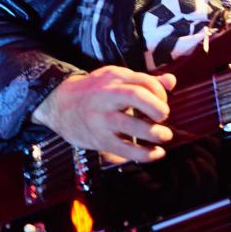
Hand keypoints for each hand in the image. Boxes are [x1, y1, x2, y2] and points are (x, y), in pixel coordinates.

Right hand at [32, 66, 176, 162]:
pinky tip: (156, 153)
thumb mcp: (116, 79)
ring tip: (165, 136)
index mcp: (113, 77)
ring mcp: (101, 119)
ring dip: (154, 133)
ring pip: (130, 125)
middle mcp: (106, 96)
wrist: (59, 104)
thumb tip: (171, 82)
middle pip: (136, 96)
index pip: (144, 82)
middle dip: (157, 108)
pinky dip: (144, 154)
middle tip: (163, 116)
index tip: (163, 101)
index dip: (160, 93)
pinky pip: (124, 149)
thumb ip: (145, 81)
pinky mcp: (99, 139)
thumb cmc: (95, 91)